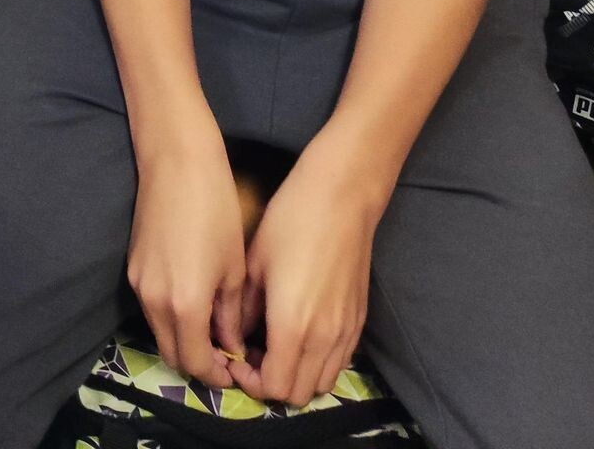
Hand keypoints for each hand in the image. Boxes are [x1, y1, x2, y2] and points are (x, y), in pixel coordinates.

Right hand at [127, 137, 247, 390]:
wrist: (177, 163)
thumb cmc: (216, 210)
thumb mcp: (234, 268)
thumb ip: (230, 315)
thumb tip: (231, 344)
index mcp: (185, 305)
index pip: (195, 364)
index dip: (216, 375)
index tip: (235, 370)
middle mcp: (155, 302)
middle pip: (172, 356)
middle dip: (198, 363)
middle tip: (224, 356)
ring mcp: (139, 285)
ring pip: (159, 334)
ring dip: (183, 341)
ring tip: (212, 329)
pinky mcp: (132, 268)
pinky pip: (152, 310)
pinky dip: (171, 319)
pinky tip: (193, 303)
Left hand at [228, 140, 380, 408]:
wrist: (341, 198)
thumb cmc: (290, 221)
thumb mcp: (254, 263)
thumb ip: (243, 309)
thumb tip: (234, 336)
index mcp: (292, 326)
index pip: (274, 387)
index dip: (251, 382)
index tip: (237, 359)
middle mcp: (323, 339)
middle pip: (298, 394)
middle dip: (271, 384)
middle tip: (253, 355)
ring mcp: (346, 332)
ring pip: (321, 384)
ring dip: (296, 376)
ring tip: (276, 347)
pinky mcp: (359, 321)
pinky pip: (339, 363)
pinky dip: (318, 364)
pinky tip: (301, 336)